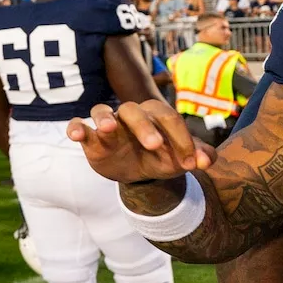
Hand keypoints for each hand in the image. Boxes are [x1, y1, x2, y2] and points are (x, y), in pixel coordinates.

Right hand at [67, 101, 214, 183]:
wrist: (139, 172)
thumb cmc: (161, 157)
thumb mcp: (181, 159)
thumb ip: (199, 156)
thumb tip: (206, 161)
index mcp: (156, 115)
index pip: (168, 118)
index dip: (181, 139)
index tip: (189, 164)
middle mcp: (131, 115)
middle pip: (134, 109)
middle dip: (144, 127)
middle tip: (155, 146)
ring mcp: (109, 124)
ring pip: (101, 110)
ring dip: (104, 117)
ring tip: (107, 129)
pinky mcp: (91, 137)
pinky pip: (79, 124)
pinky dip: (76, 127)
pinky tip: (75, 135)